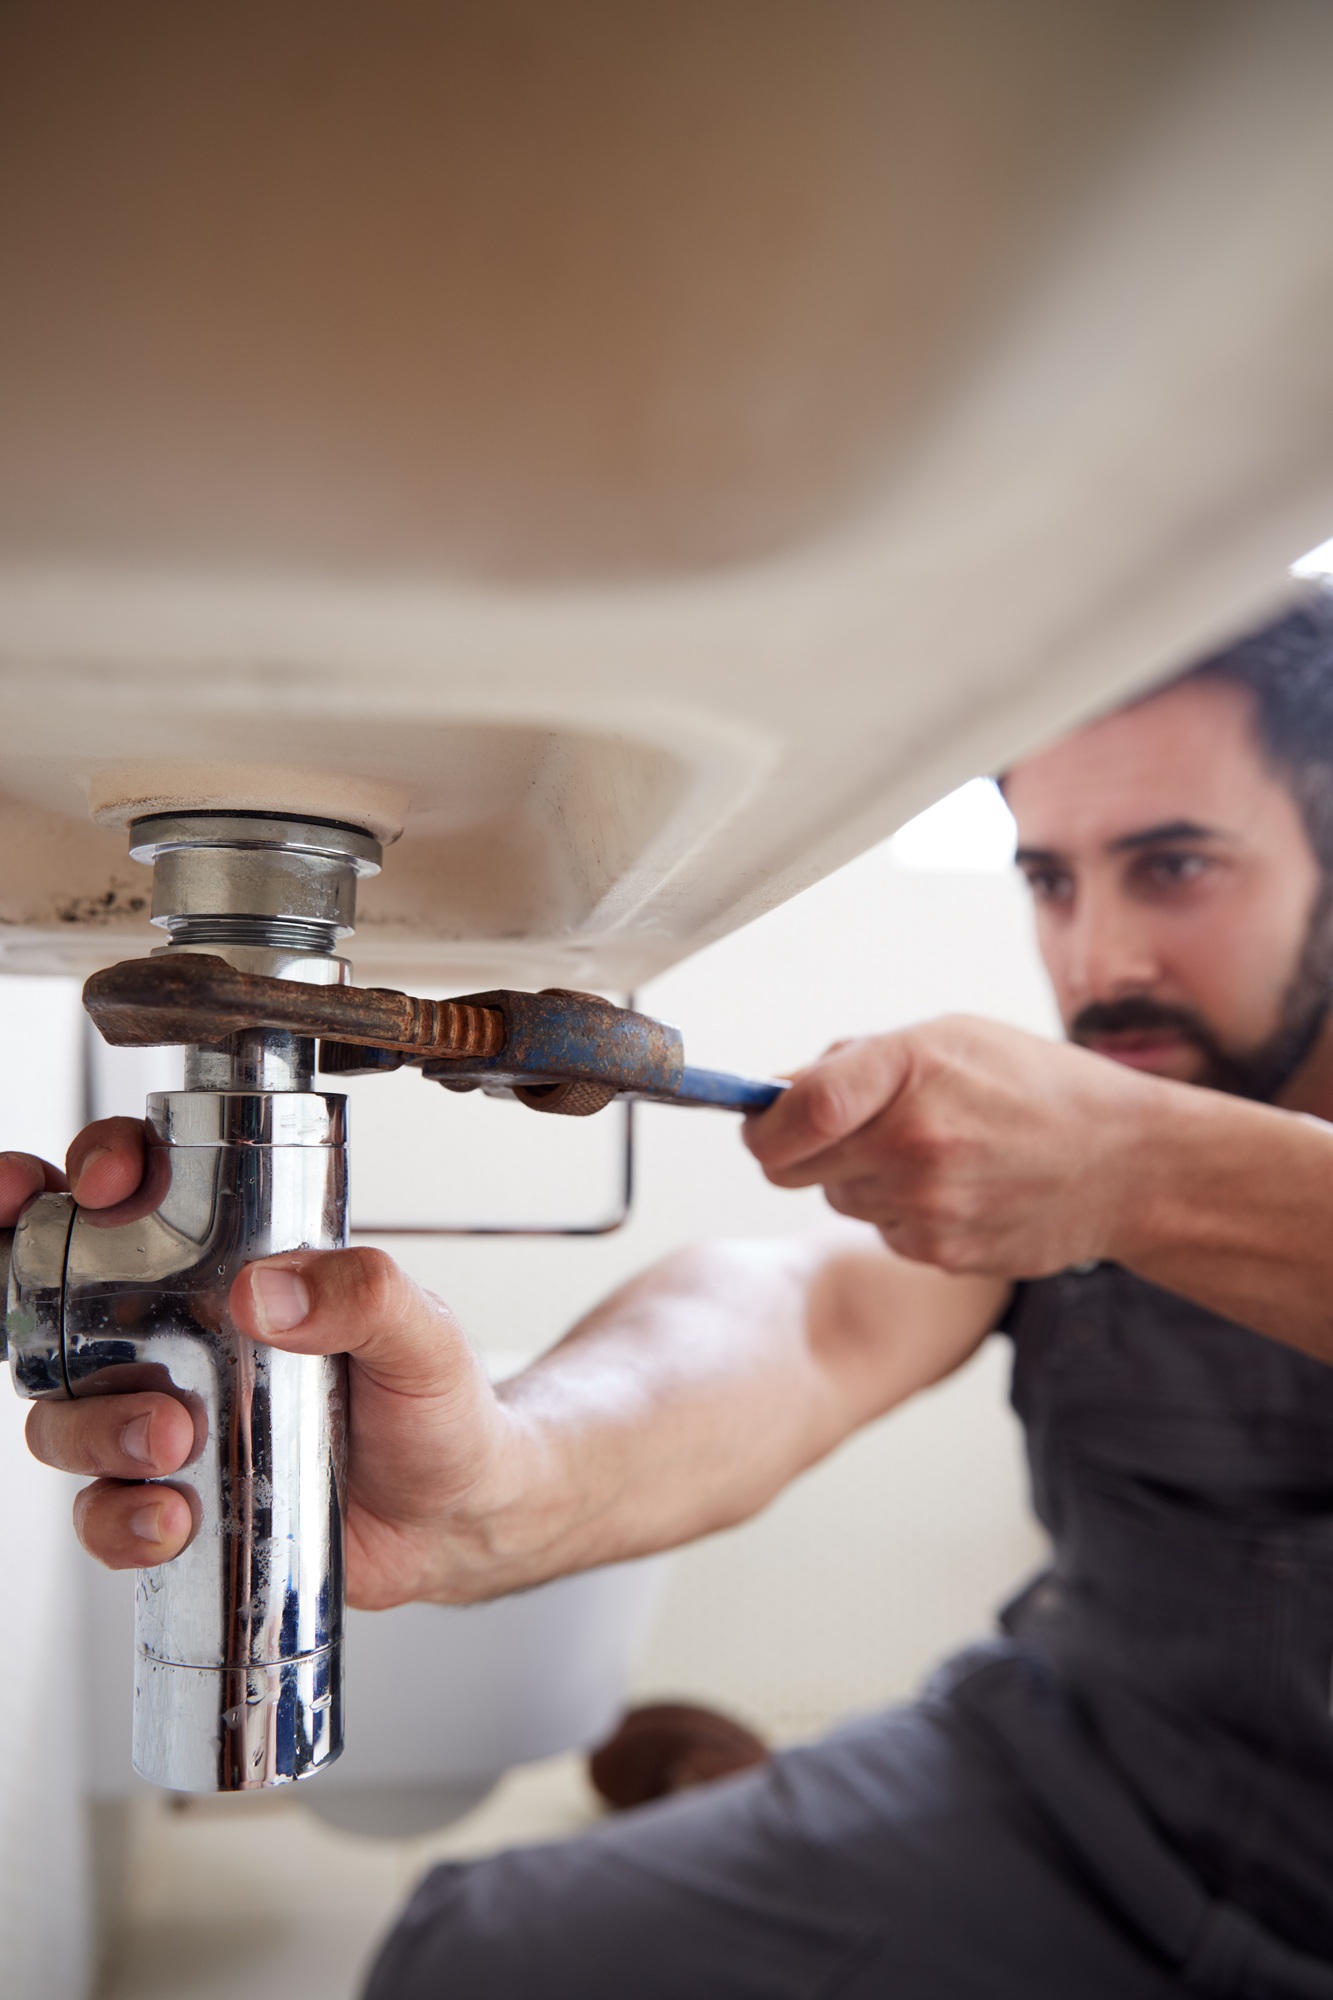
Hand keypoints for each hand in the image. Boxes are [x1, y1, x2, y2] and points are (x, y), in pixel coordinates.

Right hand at [12, 1121, 519, 1608]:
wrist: (457, 1517)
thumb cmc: (435, 1403)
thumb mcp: (422, 1331)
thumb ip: (366, 1293)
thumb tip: (269, 1290)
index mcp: (231, 1266)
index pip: (136, 1191)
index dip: (97, 1166)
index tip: (108, 1180)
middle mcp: (176, 1336)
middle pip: (55, 1296)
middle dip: (24, 1287)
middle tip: (82, 1323)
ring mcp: (164, 1418)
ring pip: (64, 1414)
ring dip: (96, 1427)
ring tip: (173, 1440)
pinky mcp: (171, 1502)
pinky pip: (100, 1512)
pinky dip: (120, 1519)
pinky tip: (175, 1519)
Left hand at [743, 1016, 1158, 1277]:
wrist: (1127, 1164)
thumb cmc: (1036, 1087)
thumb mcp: (947, 1037)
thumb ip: (854, 1063)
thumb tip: (775, 1091)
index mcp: (910, 1070)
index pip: (795, 1110)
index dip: (761, 1121)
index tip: (761, 1119)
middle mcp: (914, 1142)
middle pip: (790, 1167)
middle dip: (802, 1149)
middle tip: (847, 1129)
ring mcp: (927, 1206)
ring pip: (835, 1199)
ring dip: (859, 1177)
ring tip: (929, 1151)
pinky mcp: (940, 1253)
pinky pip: (881, 1230)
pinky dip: (899, 1211)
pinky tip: (954, 1187)